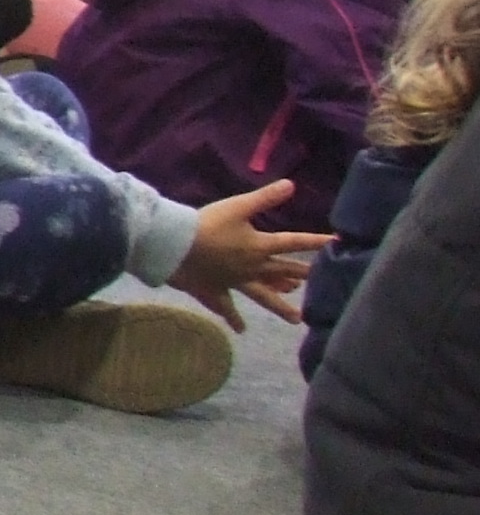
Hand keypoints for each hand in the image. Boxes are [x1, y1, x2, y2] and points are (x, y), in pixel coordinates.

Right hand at [170, 180, 323, 327]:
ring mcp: (235, 282)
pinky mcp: (215, 290)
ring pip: (262, 296)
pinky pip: (227, 307)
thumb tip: (291, 185)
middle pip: (283, 272)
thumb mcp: (237, 207)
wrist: (176, 246)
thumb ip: (264, 198)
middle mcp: (253, 268)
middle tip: (324, 283)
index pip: (294, 242)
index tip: (338, 243)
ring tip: (297, 320)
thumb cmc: (207, 224)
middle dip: (303, 275)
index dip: (316, 241)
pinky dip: (233, 318)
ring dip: (279, 306)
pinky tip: (241, 330)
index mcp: (260, 246)